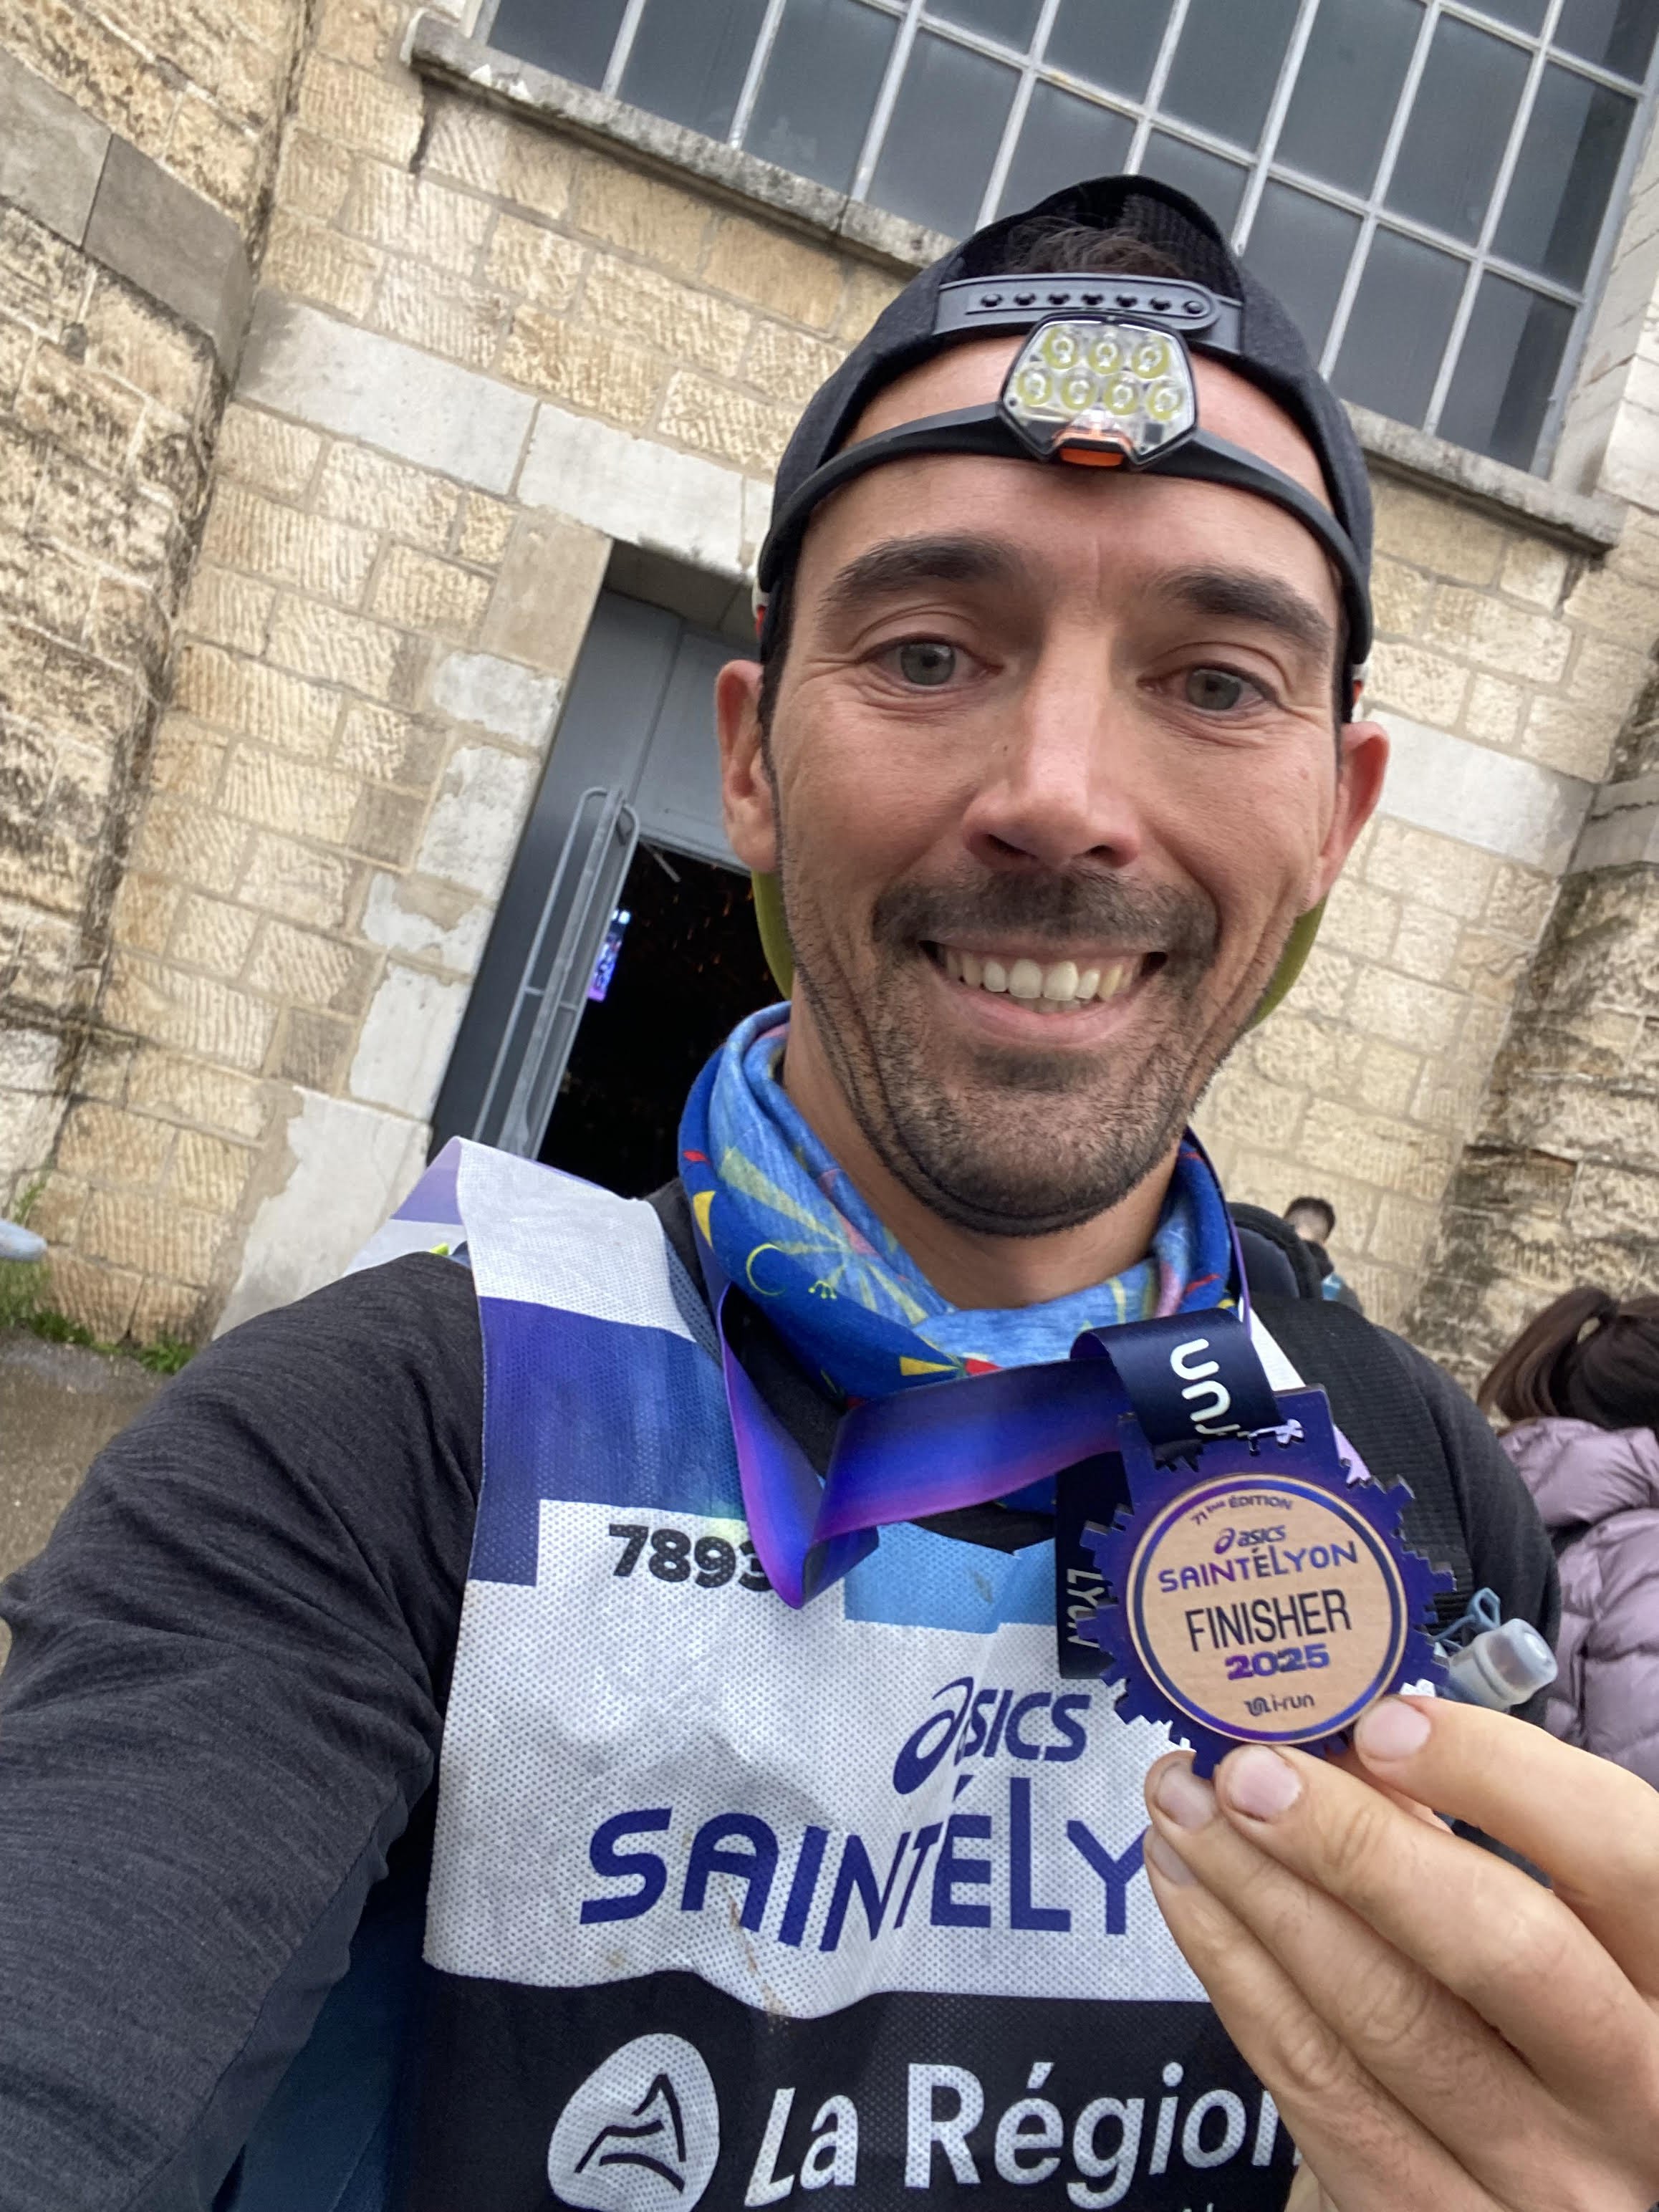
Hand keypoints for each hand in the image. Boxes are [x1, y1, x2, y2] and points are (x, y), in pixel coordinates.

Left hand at [1141, 1697, 1658, 2210]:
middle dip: (1354, 1842)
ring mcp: (1542, 2179)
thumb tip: (1349, 1743)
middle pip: (1501, 1951)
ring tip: (1186, 1805)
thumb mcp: (1577, 1937)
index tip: (1385, 1721)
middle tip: (1248, 1768)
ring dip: (1259, 1893)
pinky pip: (1319, 2091)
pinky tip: (1193, 1897)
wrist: (1562, 2195)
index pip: (1621, 1861)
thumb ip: (1493, 1843)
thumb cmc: (1560, 2030)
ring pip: (1383, 2018)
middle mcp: (1637, 2096)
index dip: (1503, 1777)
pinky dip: (1238, 1976)